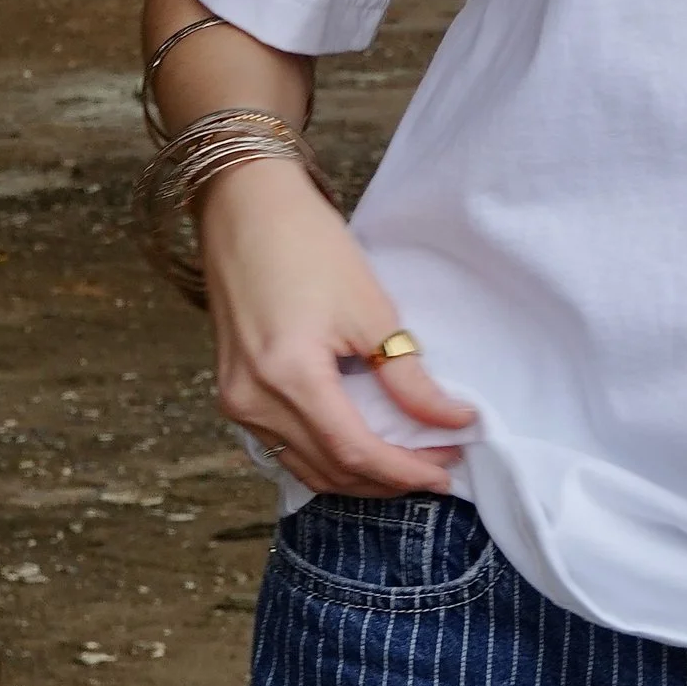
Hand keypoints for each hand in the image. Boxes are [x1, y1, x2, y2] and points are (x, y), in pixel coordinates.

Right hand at [199, 158, 476, 498]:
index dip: (405, 471)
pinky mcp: (233, 393)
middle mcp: (252, 402)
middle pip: (329, 470)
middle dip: (387, 478)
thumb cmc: (308, 245)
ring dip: (357, 475)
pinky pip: (282, 446)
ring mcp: (235, 401)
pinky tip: (361, 446)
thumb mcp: (369, 309)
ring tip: (408, 461)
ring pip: (304, 466)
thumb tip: (453, 420)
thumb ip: (408, 376)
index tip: (449, 470)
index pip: (355, 453)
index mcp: (287, 378)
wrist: (245, 207)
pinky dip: (325, 455)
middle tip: (439, 465)